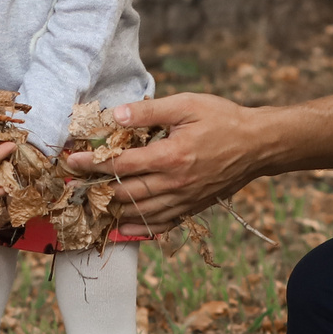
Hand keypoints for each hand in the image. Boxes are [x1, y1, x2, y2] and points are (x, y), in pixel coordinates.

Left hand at [61, 93, 263, 228]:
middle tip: (76, 183)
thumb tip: (113, 116)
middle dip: (97, 187)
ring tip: (93, 203)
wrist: (259, 145)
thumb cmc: (223, 119)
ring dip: (114, 210)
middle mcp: (176, 183)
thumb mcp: (186, 105)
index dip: (93, 164)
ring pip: (141, 212)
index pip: (121, 165)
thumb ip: (147, 111)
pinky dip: (141, 229)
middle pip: (126, 193)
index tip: (73, 161)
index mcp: (171, 156)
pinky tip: (125, 228)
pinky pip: (163, 224)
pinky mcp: (193, 207)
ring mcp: (185, 199)